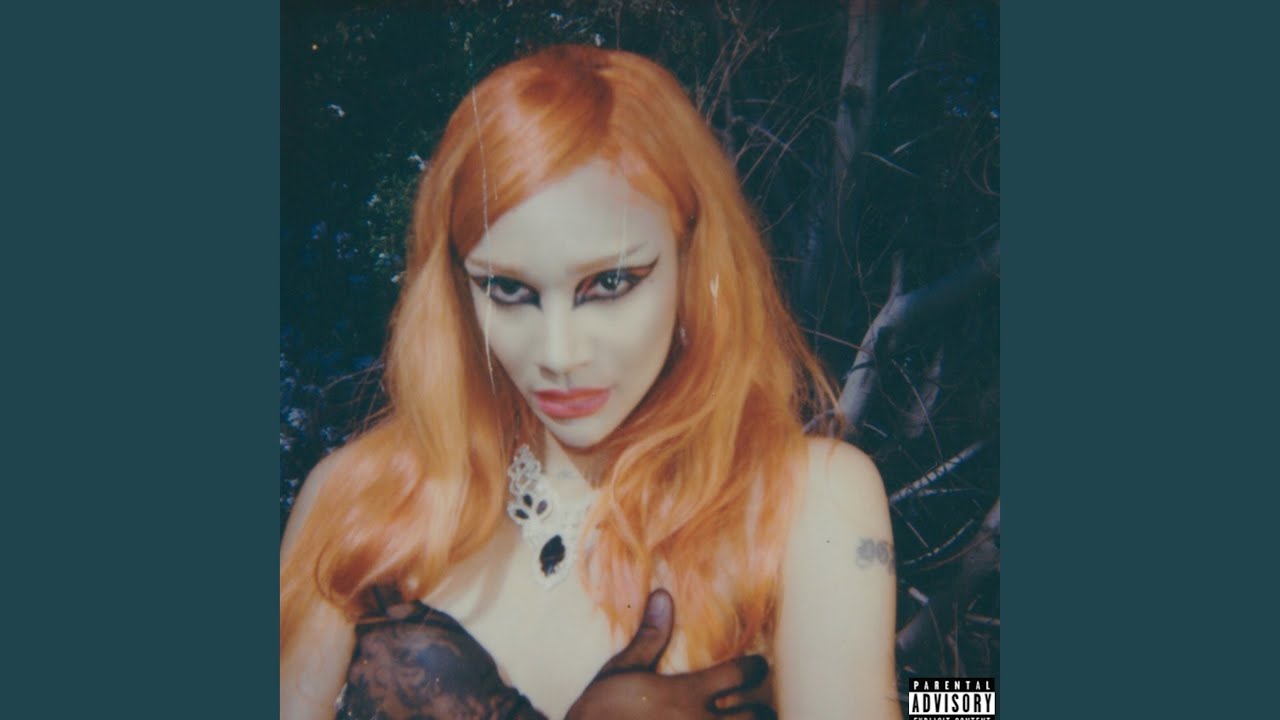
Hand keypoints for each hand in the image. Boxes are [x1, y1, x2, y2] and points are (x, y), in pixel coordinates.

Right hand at [565, 589, 774, 718]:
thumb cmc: (600, 712)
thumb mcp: (622, 671)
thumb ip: (649, 637)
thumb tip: (662, 596)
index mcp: (686, 693)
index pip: (740, 674)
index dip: (755, 667)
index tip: (758, 665)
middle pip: (756, 716)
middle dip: (761, 710)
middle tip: (757, 706)